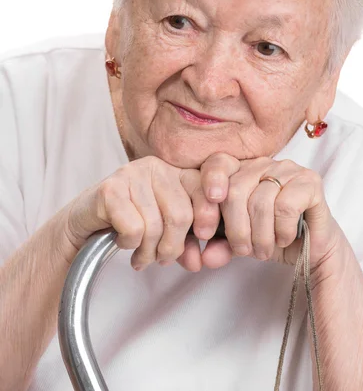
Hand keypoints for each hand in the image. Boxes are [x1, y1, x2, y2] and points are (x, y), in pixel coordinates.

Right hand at [60, 156, 221, 271]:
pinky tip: (122, 240)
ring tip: (140, 256)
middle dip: (172, 248)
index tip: (204, 236)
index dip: (209, 216)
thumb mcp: (167, 231)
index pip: (204, 189)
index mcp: (176, 171)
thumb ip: (186, 244)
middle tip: (161, 259)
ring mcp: (132, 175)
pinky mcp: (110, 190)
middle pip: (180, 215)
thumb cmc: (132, 223)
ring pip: (155, 226)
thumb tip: (198, 263)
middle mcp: (156, 167)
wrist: (86, 223)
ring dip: (148, 252)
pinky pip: (133, 229)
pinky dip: (130, 244)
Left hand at [193, 153, 339, 270]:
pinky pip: (285, 206)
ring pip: (261, 201)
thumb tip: (206, 257)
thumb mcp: (237, 242)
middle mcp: (262, 163)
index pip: (218, 163)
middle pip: (236, 190)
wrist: (308, 248)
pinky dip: (282, 230)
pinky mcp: (309, 181)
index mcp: (241, 169)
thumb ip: (220, 246)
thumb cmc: (270, 236)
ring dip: (261, 236)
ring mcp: (287, 168)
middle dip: (237, 229)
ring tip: (264, 250)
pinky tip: (284, 238)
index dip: (210, 183)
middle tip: (244, 250)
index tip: (209, 214)